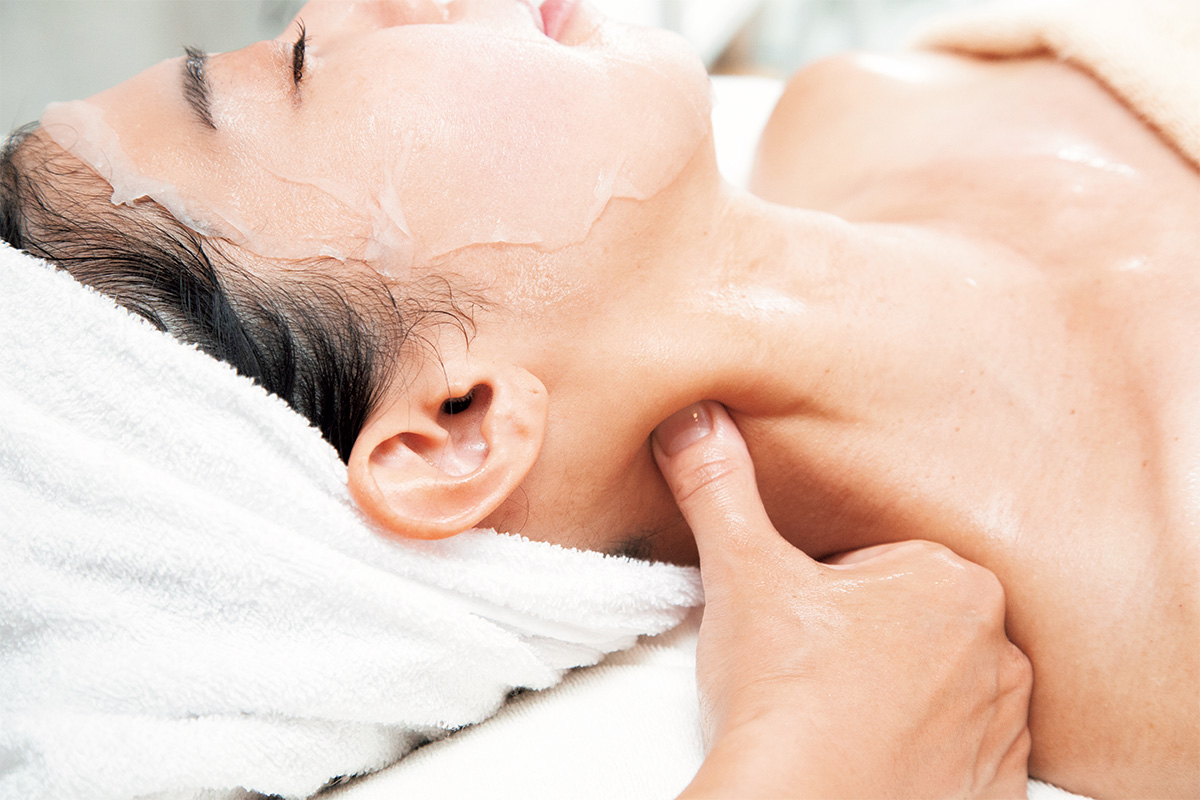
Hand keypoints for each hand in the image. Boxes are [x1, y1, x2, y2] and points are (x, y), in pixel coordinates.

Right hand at [653, 402, 1031, 798]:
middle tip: (809, 671)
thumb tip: (692, 417)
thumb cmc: (781, 691)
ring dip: (896, 697)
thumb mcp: (742, 573)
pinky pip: (962, 755)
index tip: (798, 629)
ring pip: (938, 688)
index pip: (879, 567)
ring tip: (835, 718)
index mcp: (949, 580)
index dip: (824, 596)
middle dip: (865, 640)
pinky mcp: (997, 788)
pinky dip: (923, 756)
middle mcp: (998, 649)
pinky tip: (872, 759)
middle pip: (913, 625)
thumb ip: (719, 487)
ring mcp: (1004, 727)